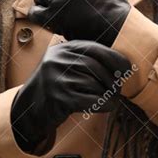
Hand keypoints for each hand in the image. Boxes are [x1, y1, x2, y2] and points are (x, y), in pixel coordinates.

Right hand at [10, 40, 131, 154]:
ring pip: (95, 84)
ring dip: (109, 95)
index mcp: (63, 48)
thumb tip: (124, 65)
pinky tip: (108, 106)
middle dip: (113, 80)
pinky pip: (91, 100)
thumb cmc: (57, 86)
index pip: (96, 50)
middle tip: (118, 90)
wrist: (30, 108)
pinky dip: (105, 104)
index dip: (115, 60)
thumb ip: (88, 60)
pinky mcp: (59, 98)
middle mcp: (58, 60)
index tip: (127, 71)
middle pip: (97, 68)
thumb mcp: (67, 65)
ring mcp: (56, 78)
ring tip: (111, 99)